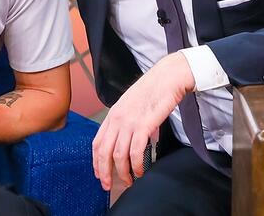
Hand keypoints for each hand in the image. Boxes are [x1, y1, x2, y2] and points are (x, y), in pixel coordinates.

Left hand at [92, 52, 193, 190]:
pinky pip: (136, 151)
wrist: (168, 77)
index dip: (96, 162)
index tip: (99, 174)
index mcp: (112, 114)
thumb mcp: (130, 104)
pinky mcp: (144, 125)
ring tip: (129, 181)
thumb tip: (123, 138)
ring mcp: (129, 122)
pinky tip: (140, 171)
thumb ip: (124, 120)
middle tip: (109, 186)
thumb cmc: (152, 89)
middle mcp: (117, 119)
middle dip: (105, 172)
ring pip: (118, 155)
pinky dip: (136, 165)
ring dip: (123, 172)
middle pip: (104, 152)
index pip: (97, 142)